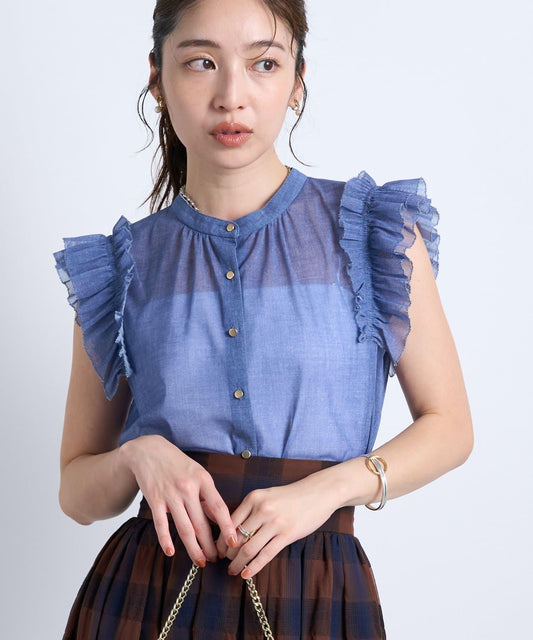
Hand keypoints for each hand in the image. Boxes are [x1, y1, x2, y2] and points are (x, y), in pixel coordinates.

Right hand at [120, 435, 238, 566]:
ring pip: (184, 528)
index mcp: (203, 480)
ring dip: (193, 548)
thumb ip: (207, 495)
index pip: (219, 508)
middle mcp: (188, 488)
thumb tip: (218, 519)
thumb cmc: (178, 464)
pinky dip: (166, 541)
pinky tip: (171, 553)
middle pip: (202, 524)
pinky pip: (161, 525)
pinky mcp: (154, 500)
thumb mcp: (198, 473)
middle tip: (216, 559)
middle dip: (210, 546)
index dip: (227, 527)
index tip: (233, 542)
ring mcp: (170, 495)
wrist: (148, 451)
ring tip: (200, 561)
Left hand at [213, 472, 339, 579]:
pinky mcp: (287, 534)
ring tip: (232, 571)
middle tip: (225, 562)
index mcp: (254, 498)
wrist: (318, 492)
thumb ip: (251, 510)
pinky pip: (265, 555)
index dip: (222, 539)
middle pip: (237, 537)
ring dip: (237, 563)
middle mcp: (262, 509)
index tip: (219, 549)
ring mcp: (275, 522)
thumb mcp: (267, 496)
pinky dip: (253, 567)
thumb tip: (232, 533)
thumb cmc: (290, 496)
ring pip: (248, 548)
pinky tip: (246, 574)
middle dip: (228, 554)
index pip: (230, 523)